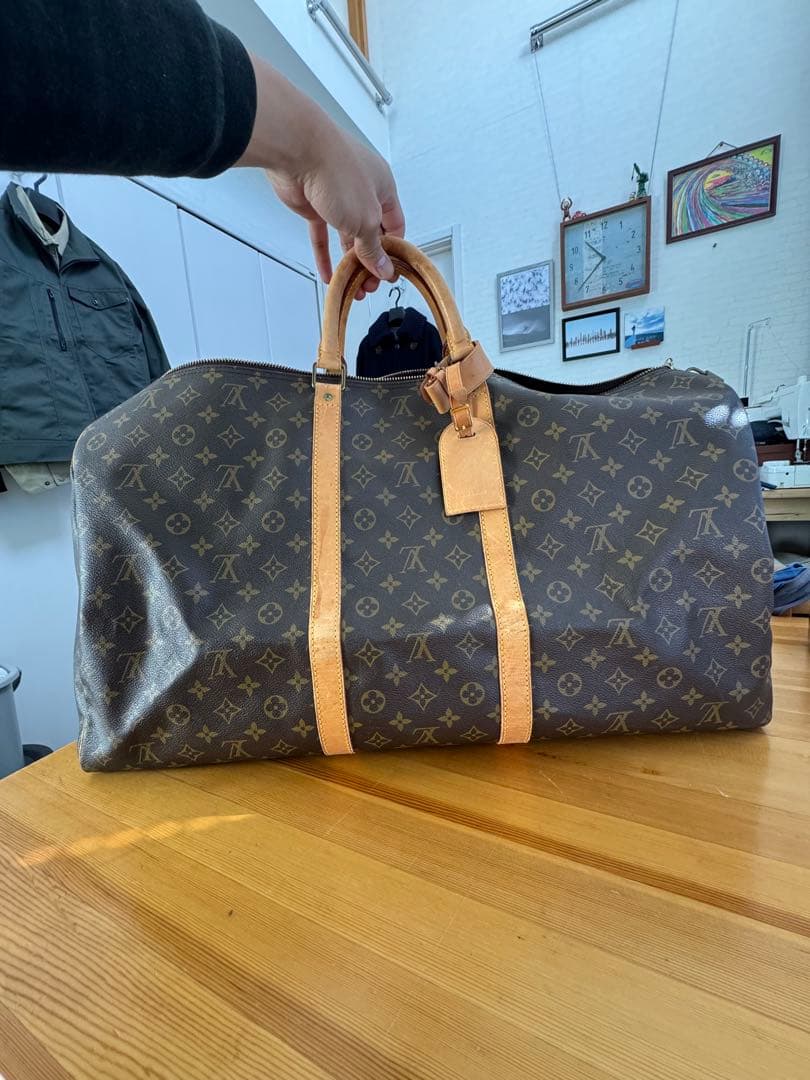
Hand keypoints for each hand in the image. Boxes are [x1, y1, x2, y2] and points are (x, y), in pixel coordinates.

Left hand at [239, 54, 404, 299]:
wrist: (297, 148)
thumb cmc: (338, 171)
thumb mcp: (365, 219)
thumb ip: (373, 247)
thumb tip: (384, 268)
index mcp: (384, 188)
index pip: (395, 226)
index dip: (394, 251)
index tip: (390, 273)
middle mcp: (362, 192)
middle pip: (370, 234)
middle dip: (370, 262)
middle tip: (369, 286)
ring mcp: (337, 197)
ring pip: (346, 236)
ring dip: (349, 263)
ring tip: (352, 288)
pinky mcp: (313, 204)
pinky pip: (322, 235)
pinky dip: (325, 256)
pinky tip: (328, 276)